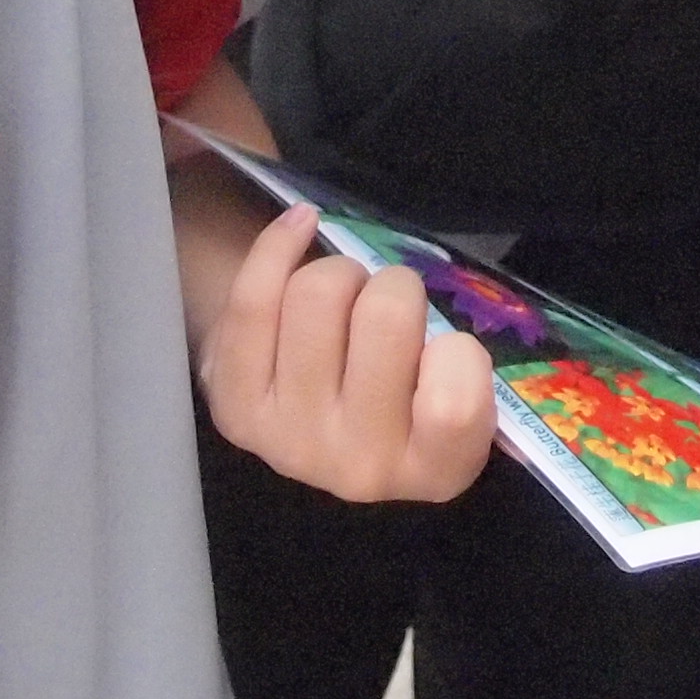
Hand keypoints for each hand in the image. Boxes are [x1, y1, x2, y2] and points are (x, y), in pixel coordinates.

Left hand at [201, 206, 499, 501]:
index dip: (457, 353)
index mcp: (434, 470)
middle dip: (395, 286)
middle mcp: (361, 468)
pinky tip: (301, 227)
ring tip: (346, 290)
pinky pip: (252, 298)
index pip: (455, 405)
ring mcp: (290, 441)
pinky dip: (280, 245)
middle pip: (385, 318)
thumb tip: (440, 296)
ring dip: (340, 272)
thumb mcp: (457, 396)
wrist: (319, 427)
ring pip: (318, 293)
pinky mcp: (236, 409)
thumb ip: (463, 361)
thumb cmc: (406, 395)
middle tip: (389, 302)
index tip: (442, 343)